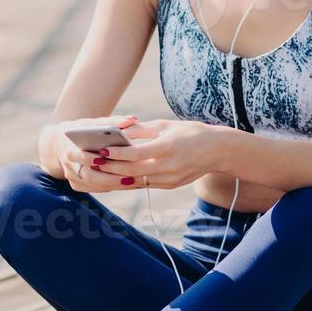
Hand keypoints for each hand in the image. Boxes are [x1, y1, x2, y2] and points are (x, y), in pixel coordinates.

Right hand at [43, 114, 141, 193]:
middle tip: (129, 178)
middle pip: (88, 175)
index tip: (106, 159)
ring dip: (114, 184)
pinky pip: (95, 189)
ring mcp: (72, 177)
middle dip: (109, 178)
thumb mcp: (93, 123)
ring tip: (133, 181)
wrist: (63, 143)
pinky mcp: (77, 185)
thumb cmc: (82, 131)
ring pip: (93, 185)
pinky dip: (111, 187)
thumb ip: (112, 122)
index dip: (91, 159)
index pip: (79, 156)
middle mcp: (69, 165)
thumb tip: (133, 119)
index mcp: (70, 149)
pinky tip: (127, 184)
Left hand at [93, 119, 222, 189]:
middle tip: (94, 162)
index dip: (117, 152)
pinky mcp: (171, 185)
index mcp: (167, 148)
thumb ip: (141, 130)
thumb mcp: (166, 125)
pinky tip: (117, 176)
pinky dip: (130, 180)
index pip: (136, 153)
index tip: (101, 149)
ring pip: (137, 181)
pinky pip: (146, 184)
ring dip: (117, 177)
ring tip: (100, 170)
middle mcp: (168, 167)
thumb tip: (118, 131)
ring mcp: (170, 179)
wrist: (218, 151)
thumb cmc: (190, 132)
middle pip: (132, 171)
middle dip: (111, 167)